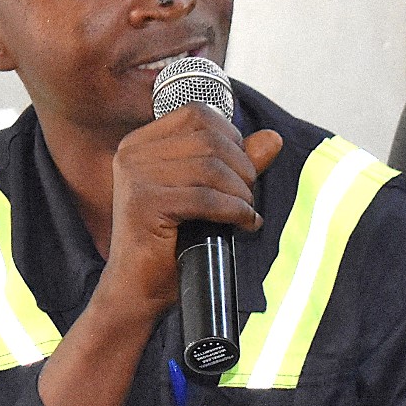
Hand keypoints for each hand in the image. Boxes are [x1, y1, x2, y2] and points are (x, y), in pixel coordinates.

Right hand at [99, 105, 281, 317]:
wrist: (137, 291)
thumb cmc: (169, 246)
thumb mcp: (206, 196)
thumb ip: (236, 164)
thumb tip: (274, 138)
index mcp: (139, 144)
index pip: (197, 114)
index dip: (231, 137)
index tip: (241, 171)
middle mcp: (132, 154)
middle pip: (208, 139)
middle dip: (242, 168)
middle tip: (247, 199)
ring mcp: (135, 178)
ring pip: (210, 167)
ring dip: (240, 193)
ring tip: (245, 213)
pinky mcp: (144, 204)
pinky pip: (206, 198)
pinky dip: (234, 211)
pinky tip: (243, 223)